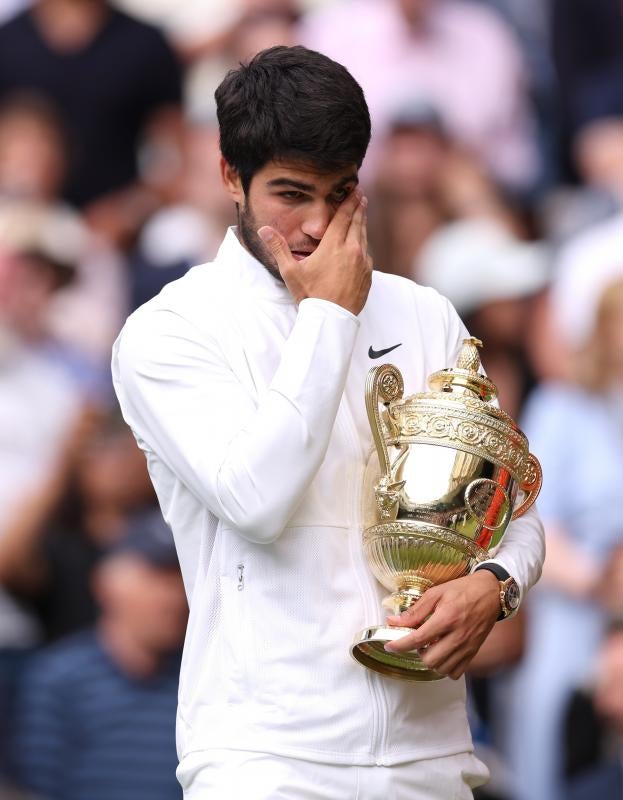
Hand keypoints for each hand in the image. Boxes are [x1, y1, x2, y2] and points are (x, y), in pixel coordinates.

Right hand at [257, 190, 371, 315]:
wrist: (331, 319)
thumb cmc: (310, 295)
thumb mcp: (290, 271)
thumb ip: (278, 248)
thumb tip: (263, 230)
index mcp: (334, 245)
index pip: (343, 217)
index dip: (349, 202)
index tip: (355, 191)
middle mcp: (352, 250)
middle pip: (357, 223)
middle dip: (359, 208)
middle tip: (361, 197)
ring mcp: (363, 263)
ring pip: (364, 237)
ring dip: (362, 224)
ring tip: (362, 216)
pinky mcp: (368, 275)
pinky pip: (367, 255)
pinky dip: (364, 245)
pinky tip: (361, 245)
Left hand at [384, 571, 500, 679]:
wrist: (491, 593)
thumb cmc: (464, 590)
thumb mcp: (436, 593)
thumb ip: (415, 611)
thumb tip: (394, 622)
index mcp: (447, 618)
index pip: (418, 639)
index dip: (400, 645)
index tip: (389, 645)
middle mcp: (458, 636)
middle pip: (429, 660)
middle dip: (417, 653)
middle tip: (417, 640)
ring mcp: (467, 647)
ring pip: (441, 669)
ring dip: (430, 660)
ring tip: (430, 645)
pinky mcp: (473, 652)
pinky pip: (455, 672)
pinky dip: (444, 667)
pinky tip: (442, 653)